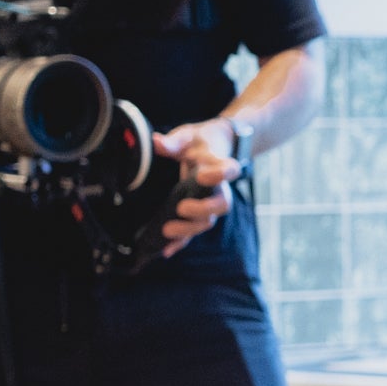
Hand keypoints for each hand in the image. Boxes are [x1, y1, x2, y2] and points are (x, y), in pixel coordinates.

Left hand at [154, 120, 244, 252]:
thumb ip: (174, 141)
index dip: (221, 175)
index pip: (230, 170)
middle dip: (203, 210)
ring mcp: (209, 203)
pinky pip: (192, 231)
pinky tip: (166, 250)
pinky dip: (181, 242)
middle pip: (221, 205)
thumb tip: (156, 142)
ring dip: (189, 229)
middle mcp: (219, 188)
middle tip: (182, 208)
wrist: (212, 148)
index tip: (203, 176)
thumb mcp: (187, 135)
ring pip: (207, 221)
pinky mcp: (197, 214)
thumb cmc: (199, 141)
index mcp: (219, 165)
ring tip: (167, 230)